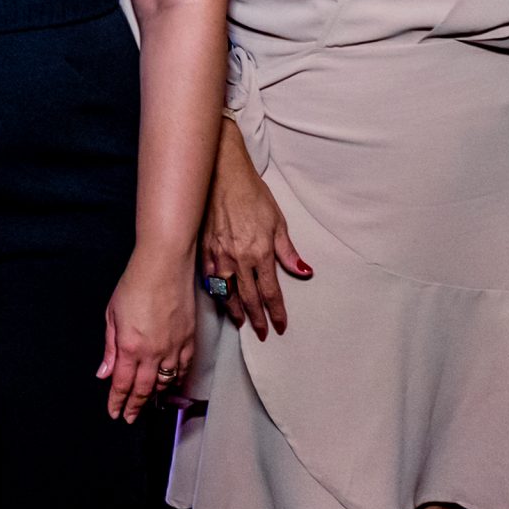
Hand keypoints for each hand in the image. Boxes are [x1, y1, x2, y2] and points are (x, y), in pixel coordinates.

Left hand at [100, 254, 196, 423]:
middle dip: (135, 406)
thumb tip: (105, 372)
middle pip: (143, 389)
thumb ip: (110, 347)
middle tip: (130, 417)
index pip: (122, 384)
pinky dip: (177, 381)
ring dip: (156, 396)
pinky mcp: (189, 339)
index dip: (117, 402)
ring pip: (166, 383)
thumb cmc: (136, 282)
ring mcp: (174, 347)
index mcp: (130, 347)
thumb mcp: (112, 314)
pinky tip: (171, 384)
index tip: (115, 413)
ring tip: (149, 404)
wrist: (165, 263)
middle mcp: (153, 352)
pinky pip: (183, 368)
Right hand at [202, 135, 308, 338]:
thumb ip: (288, 251)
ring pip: (227, 293)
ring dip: (235, 311)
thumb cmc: (252, 194)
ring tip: (241, 323)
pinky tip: (220, 299)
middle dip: (257, 318)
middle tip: (261, 333)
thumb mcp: (278, 221)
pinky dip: (216, 292)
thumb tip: (304, 272)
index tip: (280, 326)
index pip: (270, 291)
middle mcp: (239, 259)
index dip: (276, 312)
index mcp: (261, 252)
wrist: (223, 175)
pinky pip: (210, 278)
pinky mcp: (204, 249)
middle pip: (249, 298)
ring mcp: (219, 255)